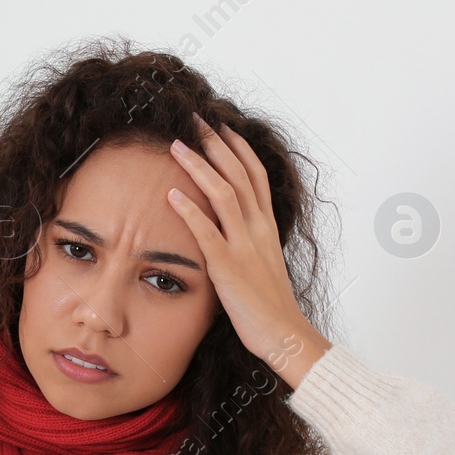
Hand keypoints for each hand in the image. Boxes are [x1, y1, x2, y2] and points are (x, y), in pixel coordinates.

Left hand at [165, 112, 330, 388]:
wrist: (283, 334)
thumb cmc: (268, 306)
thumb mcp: (260, 265)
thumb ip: (246, 244)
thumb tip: (228, 233)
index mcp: (266, 227)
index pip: (255, 176)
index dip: (238, 149)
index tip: (222, 127)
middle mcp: (258, 229)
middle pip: (239, 175)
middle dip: (216, 144)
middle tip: (195, 120)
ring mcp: (244, 246)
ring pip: (224, 194)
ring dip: (199, 167)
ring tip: (177, 147)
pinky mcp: (228, 266)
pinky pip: (208, 232)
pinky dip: (190, 211)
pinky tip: (172, 196)